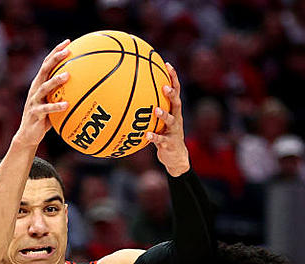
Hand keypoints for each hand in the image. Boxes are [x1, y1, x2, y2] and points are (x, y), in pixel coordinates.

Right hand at [12, 40, 70, 147]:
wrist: (28, 135)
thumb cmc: (45, 118)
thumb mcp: (54, 102)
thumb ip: (64, 94)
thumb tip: (87, 88)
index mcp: (40, 83)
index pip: (47, 63)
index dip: (56, 51)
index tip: (68, 42)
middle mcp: (35, 89)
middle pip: (45, 69)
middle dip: (55, 58)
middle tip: (68, 51)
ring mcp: (34, 100)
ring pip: (44, 87)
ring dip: (56, 80)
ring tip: (67, 76)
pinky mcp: (35, 113)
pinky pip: (46, 109)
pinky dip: (56, 106)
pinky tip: (66, 104)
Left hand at [147, 62, 189, 176]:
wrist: (176, 158)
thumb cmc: (163, 135)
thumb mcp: (158, 121)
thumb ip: (149, 109)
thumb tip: (128, 94)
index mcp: (174, 111)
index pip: (176, 90)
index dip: (173, 77)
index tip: (167, 64)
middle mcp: (176, 118)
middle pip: (176, 103)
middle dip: (172, 94)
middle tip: (165, 87)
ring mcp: (174, 131)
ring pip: (171, 121)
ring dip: (163, 115)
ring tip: (156, 110)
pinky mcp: (170, 144)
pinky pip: (161, 140)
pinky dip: (154, 137)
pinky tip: (146, 135)